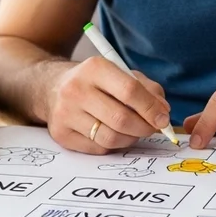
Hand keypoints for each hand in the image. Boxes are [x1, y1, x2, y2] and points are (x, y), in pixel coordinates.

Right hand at [46, 56, 169, 154]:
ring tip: (133, 131)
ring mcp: (65, 113)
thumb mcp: (120, 73)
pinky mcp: (61, 133)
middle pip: (121, 119)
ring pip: (110, 138)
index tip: (163, 119)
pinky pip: (98, 148)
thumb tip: (163, 112)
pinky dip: (113, 145)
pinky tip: (113, 134)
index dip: (151, 108)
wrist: (52, 87)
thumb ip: (147, 89)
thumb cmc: (95, 81)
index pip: (129, 91)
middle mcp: (76, 89)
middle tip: (152, 128)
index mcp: (94, 68)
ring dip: (130, 138)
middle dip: (144, 128)